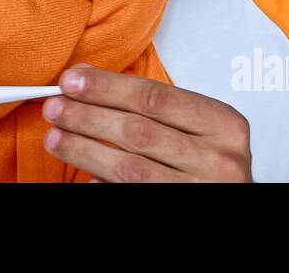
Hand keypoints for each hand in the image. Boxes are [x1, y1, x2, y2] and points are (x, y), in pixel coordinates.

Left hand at [40, 62, 251, 181]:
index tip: (72, 80)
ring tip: (56, 137)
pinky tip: (83, 175)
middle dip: (89, 116)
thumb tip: (88, 79)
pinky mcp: (179, 209)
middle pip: (138, 131)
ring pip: (129, 168)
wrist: (233, 201)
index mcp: (223, 125)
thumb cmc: (213, 159)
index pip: (155, 98)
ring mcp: (198, 189)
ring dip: (85, 149)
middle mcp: (217, 160)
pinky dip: (103, 183)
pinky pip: (131, 195)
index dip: (108, 87)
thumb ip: (150, 104)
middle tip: (55, 106)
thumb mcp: (197, 125)